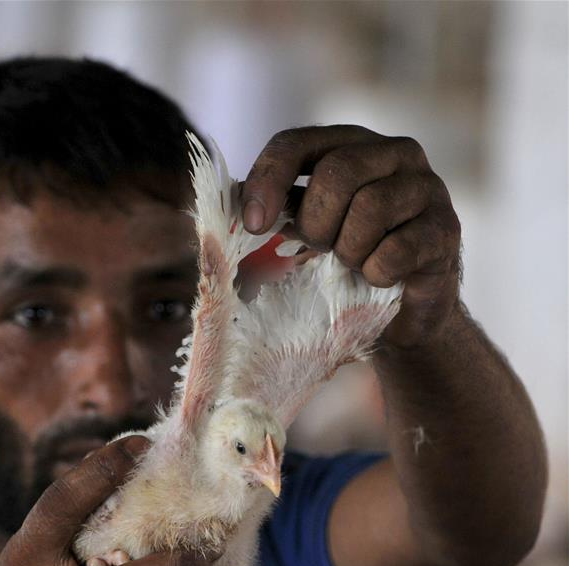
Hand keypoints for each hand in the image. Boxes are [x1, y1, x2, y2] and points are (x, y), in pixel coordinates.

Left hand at [242, 125, 461, 347]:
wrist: (399, 315)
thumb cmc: (342, 268)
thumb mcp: (301, 235)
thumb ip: (272, 214)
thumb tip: (226, 210)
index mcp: (348, 146)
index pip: (294, 142)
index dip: (268, 180)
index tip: (254, 226)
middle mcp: (393, 154)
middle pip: (337, 173)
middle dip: (316, 224)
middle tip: (321, 249)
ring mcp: (426, 187)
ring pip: (370, 209)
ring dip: (349, 252)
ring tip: (354, 264)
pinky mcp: (445, 229)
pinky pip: (395, 250)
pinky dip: (375, 274)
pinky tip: (380, 278)